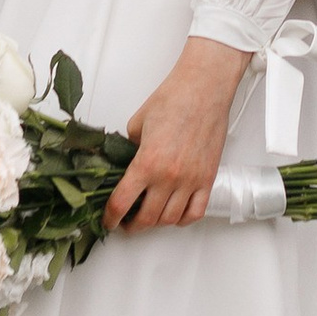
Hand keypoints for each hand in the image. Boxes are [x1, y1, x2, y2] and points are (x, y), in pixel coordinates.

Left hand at [110, 38, 247, 229]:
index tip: (108, 221)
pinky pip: (196, 212)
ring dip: (157, 223)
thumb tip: (127, 163)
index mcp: (146, 163)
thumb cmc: (173, 99)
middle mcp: (169, 177)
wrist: (204, 89)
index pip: (122, 203)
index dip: (111, 217)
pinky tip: (175, 214)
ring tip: (149, 217)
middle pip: (147, 218)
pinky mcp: (208, 178)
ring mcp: (191, 180)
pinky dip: (183, 219)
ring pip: (171, 219)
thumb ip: (130, 149)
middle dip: (132, 226)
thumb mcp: (137, 123)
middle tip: (127, 223)